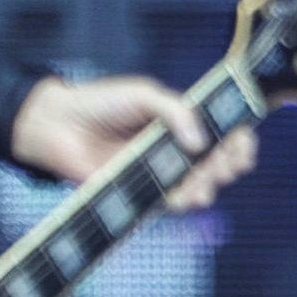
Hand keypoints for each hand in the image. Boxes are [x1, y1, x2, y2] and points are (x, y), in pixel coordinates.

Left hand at [13, 72, 257, 209]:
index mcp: (182, 122)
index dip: (240, 143)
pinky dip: (180, 202)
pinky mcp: (140, 191)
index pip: (225, 135)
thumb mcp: (143, 94)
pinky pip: (168, 203)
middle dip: (227, 167)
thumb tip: (201, 141)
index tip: (241, 147)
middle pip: (219, 164)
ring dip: (207, 188)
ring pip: (199, 187)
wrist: (56, 124)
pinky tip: (182, 197)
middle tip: (221, 164)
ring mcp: (160, 172)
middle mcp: (176, 149)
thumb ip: (175, 110)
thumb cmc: (98, 102)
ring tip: (199, 183)